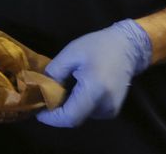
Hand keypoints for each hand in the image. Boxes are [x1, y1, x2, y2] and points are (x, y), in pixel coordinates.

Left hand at [36, 19, 151, 126]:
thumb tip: (42, 88)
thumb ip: (54, 72)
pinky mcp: (112, 110)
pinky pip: (90, 113)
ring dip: (68, 108)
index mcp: (94, 89)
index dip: (52, 118)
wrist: (128, 46)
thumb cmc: (98, 46)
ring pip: (81, 116)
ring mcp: (111, 109)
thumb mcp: (71, 53)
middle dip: (57, 112)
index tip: (38, 110)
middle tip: (44, 98)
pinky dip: (78, 106)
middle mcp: (105, 105)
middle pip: (74, 118)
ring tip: (60, 91)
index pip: (70, 116)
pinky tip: (75, 91)